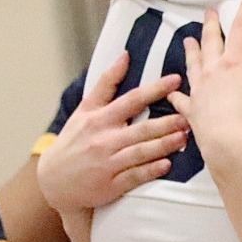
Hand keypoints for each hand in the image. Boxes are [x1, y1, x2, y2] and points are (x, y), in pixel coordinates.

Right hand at [37, 52, 188, 210]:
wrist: (54, 180)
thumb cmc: (73, 141)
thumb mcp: (84, 110)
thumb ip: (106, 84)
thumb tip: (125, 57)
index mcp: (99, 119)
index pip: (131, 100)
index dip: (155, 90)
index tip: (175, 81)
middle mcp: (104, 140)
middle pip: (141, 129)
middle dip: (167, 123)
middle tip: (188, 116)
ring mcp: (107, 163)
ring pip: (141, 152)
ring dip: (164, 145)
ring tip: (184, 138)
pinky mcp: (110, 185)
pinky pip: (134, 176)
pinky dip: (151, 170)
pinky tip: (166, 165)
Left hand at [166, 0, 241, 151]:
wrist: (230, 144)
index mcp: (233, 62)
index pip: (241, 28)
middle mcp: (213, 71)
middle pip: (211, 42)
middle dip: (212, 25)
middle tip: (209, 12)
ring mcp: (200, 91)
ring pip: (193, 65)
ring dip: (191, 52)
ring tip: (187, 41)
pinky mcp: (193, 111)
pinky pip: (182, 100)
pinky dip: (178, 95)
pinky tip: (173, 92)